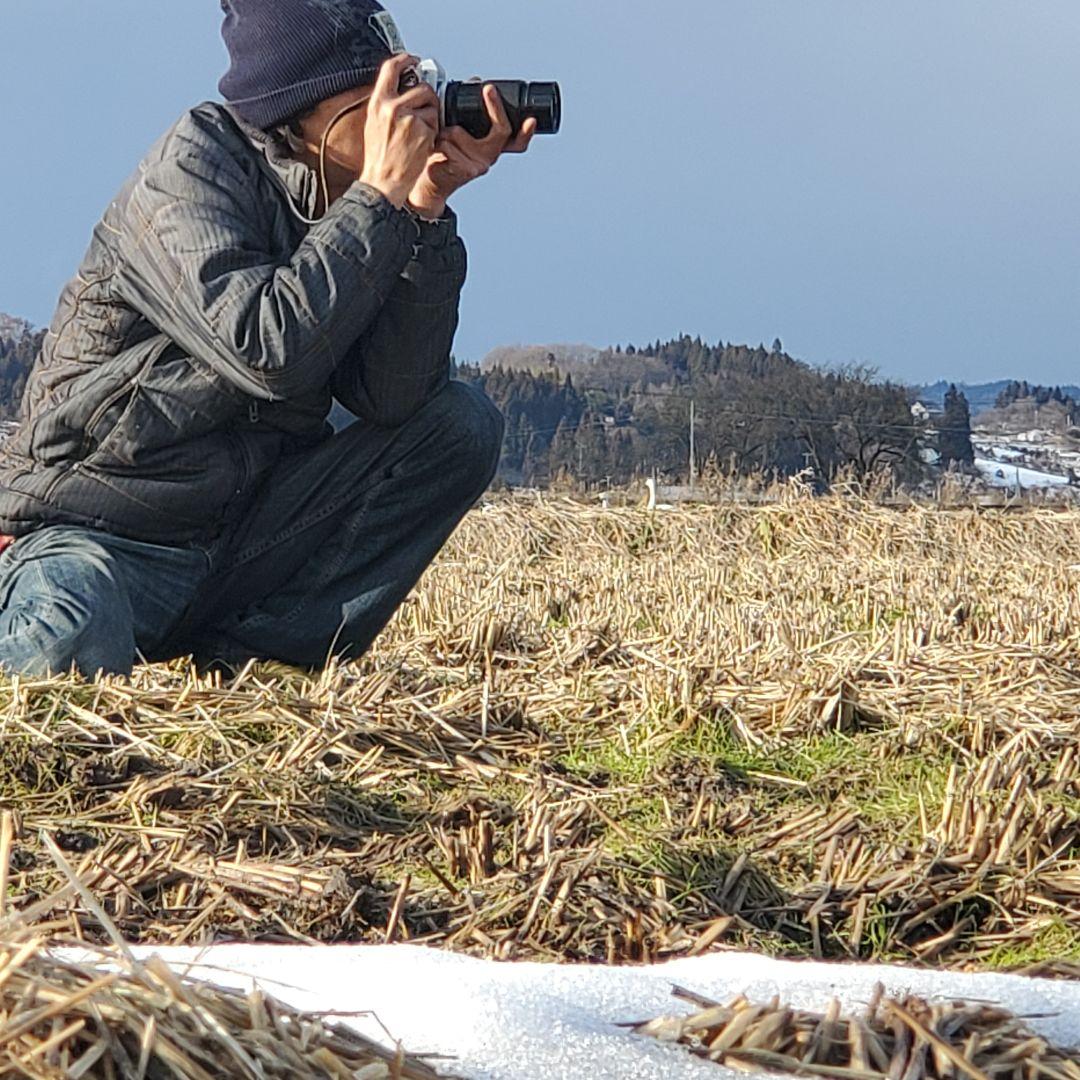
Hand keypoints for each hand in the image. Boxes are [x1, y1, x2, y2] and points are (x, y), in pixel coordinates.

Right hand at [359, 54, 440, 208]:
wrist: (383, 182)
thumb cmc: (379, 158)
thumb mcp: (374, 124)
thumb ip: (387, 105)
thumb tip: (403, 90)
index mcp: (377, 103)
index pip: (391, 69)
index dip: (405, 60)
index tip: (414, 60)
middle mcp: (392, 107)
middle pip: (422, 88)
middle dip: (429, 100)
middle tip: (424, 114)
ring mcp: (408, 119)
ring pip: (432, 106)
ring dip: (431, 119)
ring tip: (418, 135)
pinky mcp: (422, 132)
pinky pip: (436, 125)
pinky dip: (433, 134)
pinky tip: (421, 145)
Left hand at [408, 84, 537, 218]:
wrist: (433, 182)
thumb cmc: (447, 155)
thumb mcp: (461, 133)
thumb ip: (470, 112)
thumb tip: (476, 80)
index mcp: (492, 149)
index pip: (517, 142)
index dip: (526, 133)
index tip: (531, 120)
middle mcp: (488, 158)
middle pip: (500, 131)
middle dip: (496, 107)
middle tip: (489, 89)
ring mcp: (477, 166)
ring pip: (459, 133)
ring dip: (446, 132)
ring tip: (441, 141)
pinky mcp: (462, 170)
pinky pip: (446, 145)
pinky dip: (437, 143)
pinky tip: (435, 150)